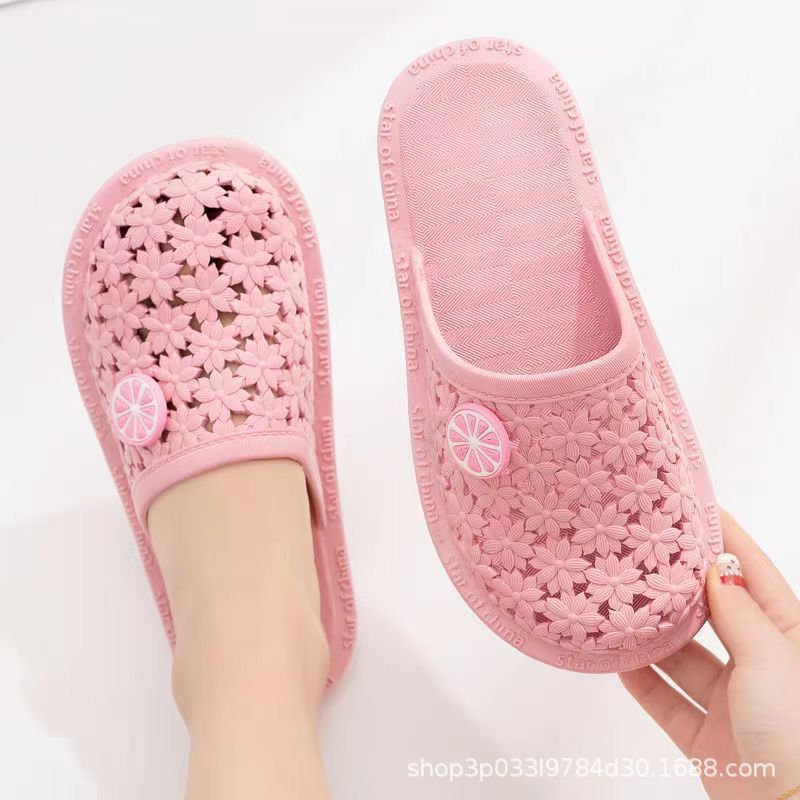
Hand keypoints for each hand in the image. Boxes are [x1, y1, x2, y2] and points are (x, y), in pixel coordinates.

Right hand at [621, 510, 799, 798]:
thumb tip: (713, 569)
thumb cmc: (795, 732)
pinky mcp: (705, 735)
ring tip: (619, 601)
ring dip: (652, 635)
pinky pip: (665, 700)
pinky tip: (617, 657)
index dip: (724, 538)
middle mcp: (759, 664)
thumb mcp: (770, 660)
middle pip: (711, 612)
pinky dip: (641, 680)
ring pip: (682, 656)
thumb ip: (737, 614)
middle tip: (642, 550)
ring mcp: (731, 701)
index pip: (752, 573)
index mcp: (787, 636)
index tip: (692, 505)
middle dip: (677, 584)